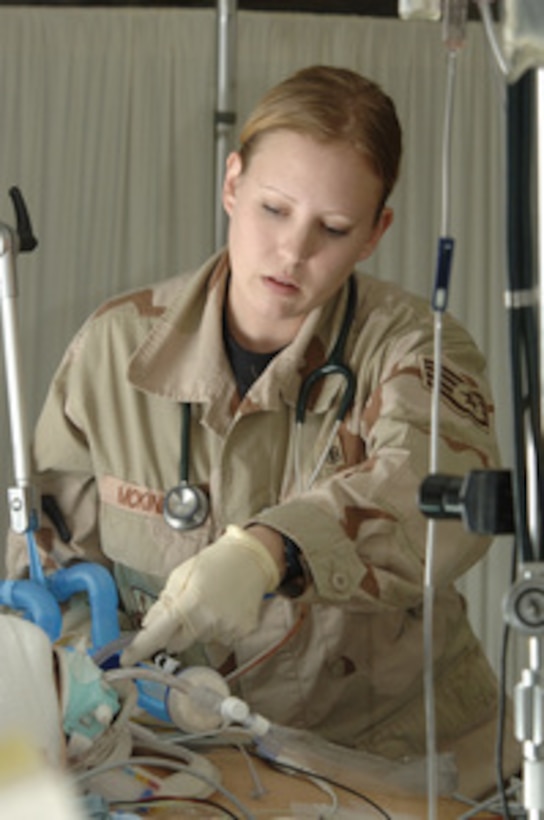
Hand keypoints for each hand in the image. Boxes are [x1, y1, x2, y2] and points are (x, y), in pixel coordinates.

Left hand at [120, 525, 279, 665]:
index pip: (158, 634)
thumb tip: (148, 626)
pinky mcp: (242, 634)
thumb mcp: (181, 574)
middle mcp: (208, 621)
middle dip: (176, 631)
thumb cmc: (213, 563)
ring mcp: (227, 630)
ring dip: (199, 627)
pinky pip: (220, 640)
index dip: (140, 649)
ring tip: (212, 601)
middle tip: (188, 606)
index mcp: (189, 603)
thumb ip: (164, 602)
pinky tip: (226, 608)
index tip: (125, 659)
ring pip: (200, 640)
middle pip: (177, 643)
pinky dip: (218, 628)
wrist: (251, 559)